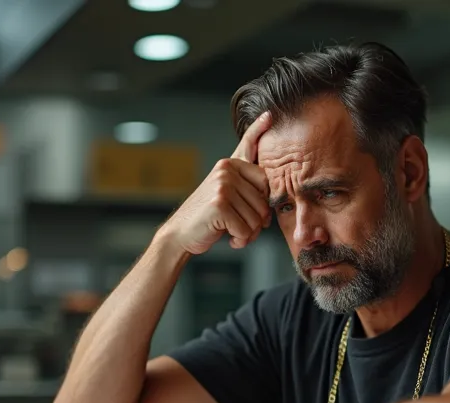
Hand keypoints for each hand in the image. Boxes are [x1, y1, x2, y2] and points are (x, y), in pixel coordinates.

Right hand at [162, 112, 272, 254]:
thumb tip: (267, 169)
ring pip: (258, 218)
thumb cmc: (209, 217)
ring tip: (232, 231)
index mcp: (229, 164)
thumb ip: (246, 182)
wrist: (180, 233)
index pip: (258, 161)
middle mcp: (226, 170)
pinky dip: (240, 240)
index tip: (268, 114)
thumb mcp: (227, 193)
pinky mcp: (219, 204)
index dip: (261, 142)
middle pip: (265, 200)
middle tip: (241, 226)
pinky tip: (228, 237)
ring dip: (248, 233)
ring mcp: (222, 185)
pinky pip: (246, 229)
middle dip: (258, 222)